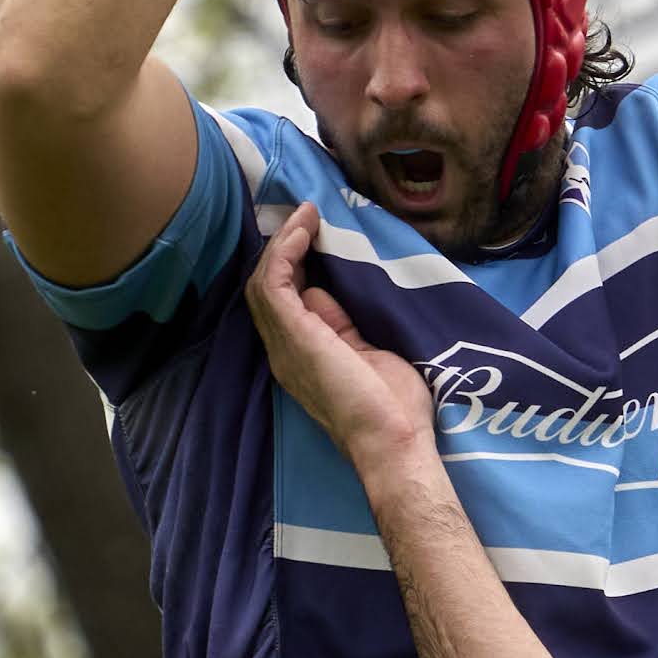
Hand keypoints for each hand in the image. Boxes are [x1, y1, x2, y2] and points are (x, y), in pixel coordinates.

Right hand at [245, 207, 435, 461]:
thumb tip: (329, 293)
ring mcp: (284, 345)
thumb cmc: (393, 408)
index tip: (316, 234)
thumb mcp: (368, 353)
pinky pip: (274, 284)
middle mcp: (284, 351)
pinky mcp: (294, 336)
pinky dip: (284, 253)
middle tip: (307, 217)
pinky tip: (302, 232)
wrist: (393, 440)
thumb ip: (346, 326)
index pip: (283, 302)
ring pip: (264, 283)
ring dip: (283, 244)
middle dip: (283, 249)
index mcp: (302, 357)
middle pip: (266, 289)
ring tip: (305, 217)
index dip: (294, 265)